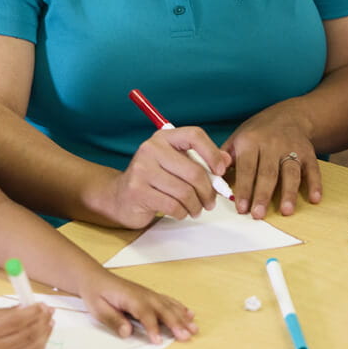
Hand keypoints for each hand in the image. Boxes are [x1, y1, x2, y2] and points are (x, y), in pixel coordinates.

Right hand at [0, 304, 52, 348]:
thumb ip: (9, 312)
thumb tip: (32, 308)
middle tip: (49, 312)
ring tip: (49, 324)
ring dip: (44, 336)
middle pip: (27, 335)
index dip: (34, 312)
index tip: (43, 305)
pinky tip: (42, 341)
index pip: (19, 320)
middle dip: (42, 321)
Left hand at [78, 271, 197, 343]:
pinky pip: (168, 301)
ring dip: (182, 317)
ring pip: (169, 306)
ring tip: (194, 328)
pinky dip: (180, 307)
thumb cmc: (97, 294)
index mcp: (131, 298)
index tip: (159, 341)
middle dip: (176, 324)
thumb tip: (127, 332)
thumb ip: (114, 320)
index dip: (153, 328)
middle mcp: (143, 295)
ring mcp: (148, 294)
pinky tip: (189, 314)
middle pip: (163, 310)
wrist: (95, 278)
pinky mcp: (150, 295)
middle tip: (187, 336)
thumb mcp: (98, 309)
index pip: (145, 314)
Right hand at [107, 127, 228, 228]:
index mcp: (163, 138)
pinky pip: (173, 206)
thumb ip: (200, 160)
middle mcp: (151, 149)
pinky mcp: (137, 191)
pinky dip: (182, 212)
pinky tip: (180, 212)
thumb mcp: (176, 164)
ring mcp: (142, 170)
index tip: (220, 171)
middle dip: (208, 192)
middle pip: (194, 172)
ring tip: (195, 209)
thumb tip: (227, 161)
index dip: (213, 153)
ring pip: (185, 192)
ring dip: (195, 206)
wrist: (120, 197)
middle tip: (210, 202)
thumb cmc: (154, 180)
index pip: (194, 136)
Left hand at [221, 110, 318, 218]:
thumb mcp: (237, 138)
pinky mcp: (309, 153)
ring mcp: (292, 148)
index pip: (246, 167)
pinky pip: (313, 169)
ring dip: (289, 192)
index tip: (241, 207)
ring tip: (286, 211)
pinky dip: (315, 184)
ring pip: (291, 172)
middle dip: (263, 195)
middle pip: (268, 173)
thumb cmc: (257, 132)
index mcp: (250, 141)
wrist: (288, 115)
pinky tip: (314, 199)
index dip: (244, 188)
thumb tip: (214, 178)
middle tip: (258, 215)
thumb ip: (225, 158)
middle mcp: (272, 144)